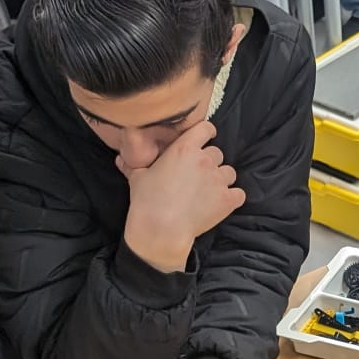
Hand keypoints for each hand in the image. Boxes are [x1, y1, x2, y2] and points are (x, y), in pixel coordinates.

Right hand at [122, 119, 244, 271]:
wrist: (161, 230)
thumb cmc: (146, 201)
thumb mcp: (137, 177)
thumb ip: (133, 164)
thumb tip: (120, 159)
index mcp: (184, 148)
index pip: (206, 128)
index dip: (206, 133)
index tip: (203, 140)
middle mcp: (205, 160)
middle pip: (217, 152)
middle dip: (209, 162)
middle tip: (197, 176)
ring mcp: (218, 179)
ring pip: (229, 172)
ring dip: (221, 179)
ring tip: (208, 191)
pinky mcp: (228, 199)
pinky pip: (238, 193)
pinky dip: (232, 197)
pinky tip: (220, 203)